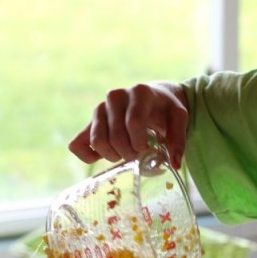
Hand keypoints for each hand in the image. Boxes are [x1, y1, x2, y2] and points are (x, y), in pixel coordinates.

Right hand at [68, 82, 188, 168]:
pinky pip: (77, 144)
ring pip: (97, 141)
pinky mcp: (89, 122)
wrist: (151, 97)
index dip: (139, 143)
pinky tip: (103, 157)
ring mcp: (99, 109)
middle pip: (115, 136)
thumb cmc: (165, 109)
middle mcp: (115, 97)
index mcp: (139, 93)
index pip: (133, 122)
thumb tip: (175, 164)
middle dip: (128, 153)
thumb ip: (178, 139)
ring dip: (112, 156)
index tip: (147, 149)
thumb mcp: (179, 118)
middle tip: (138, 155)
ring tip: (124, 155)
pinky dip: (88, 156)